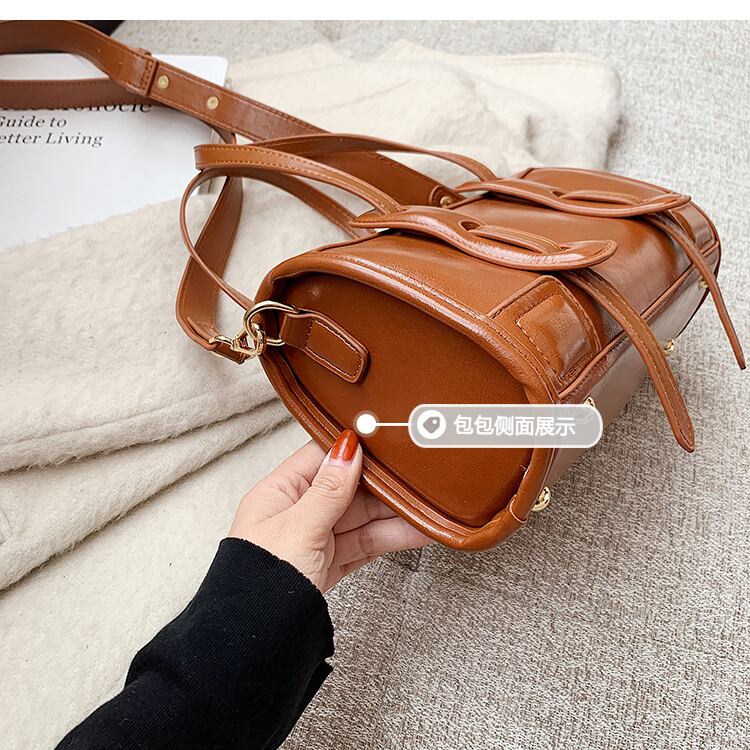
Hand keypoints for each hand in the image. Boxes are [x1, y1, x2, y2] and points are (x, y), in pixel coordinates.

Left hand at [229, 430, 431, 591]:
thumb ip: (328, 490)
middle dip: (381, 484)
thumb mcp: (298, 529)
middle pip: (346, 488)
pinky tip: (415, 531)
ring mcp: (314, 540)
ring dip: (394, 513)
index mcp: (278, 493)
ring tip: (427, 507)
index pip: (320, 458)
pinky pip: (364, 544)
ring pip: (361, 518)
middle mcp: (296, 514)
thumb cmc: (259, 585)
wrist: (255, 646)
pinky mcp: (328, 566)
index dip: (351, 448)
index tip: (385, 439)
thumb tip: (348, 449)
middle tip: (416, 476)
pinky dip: (390, 538)